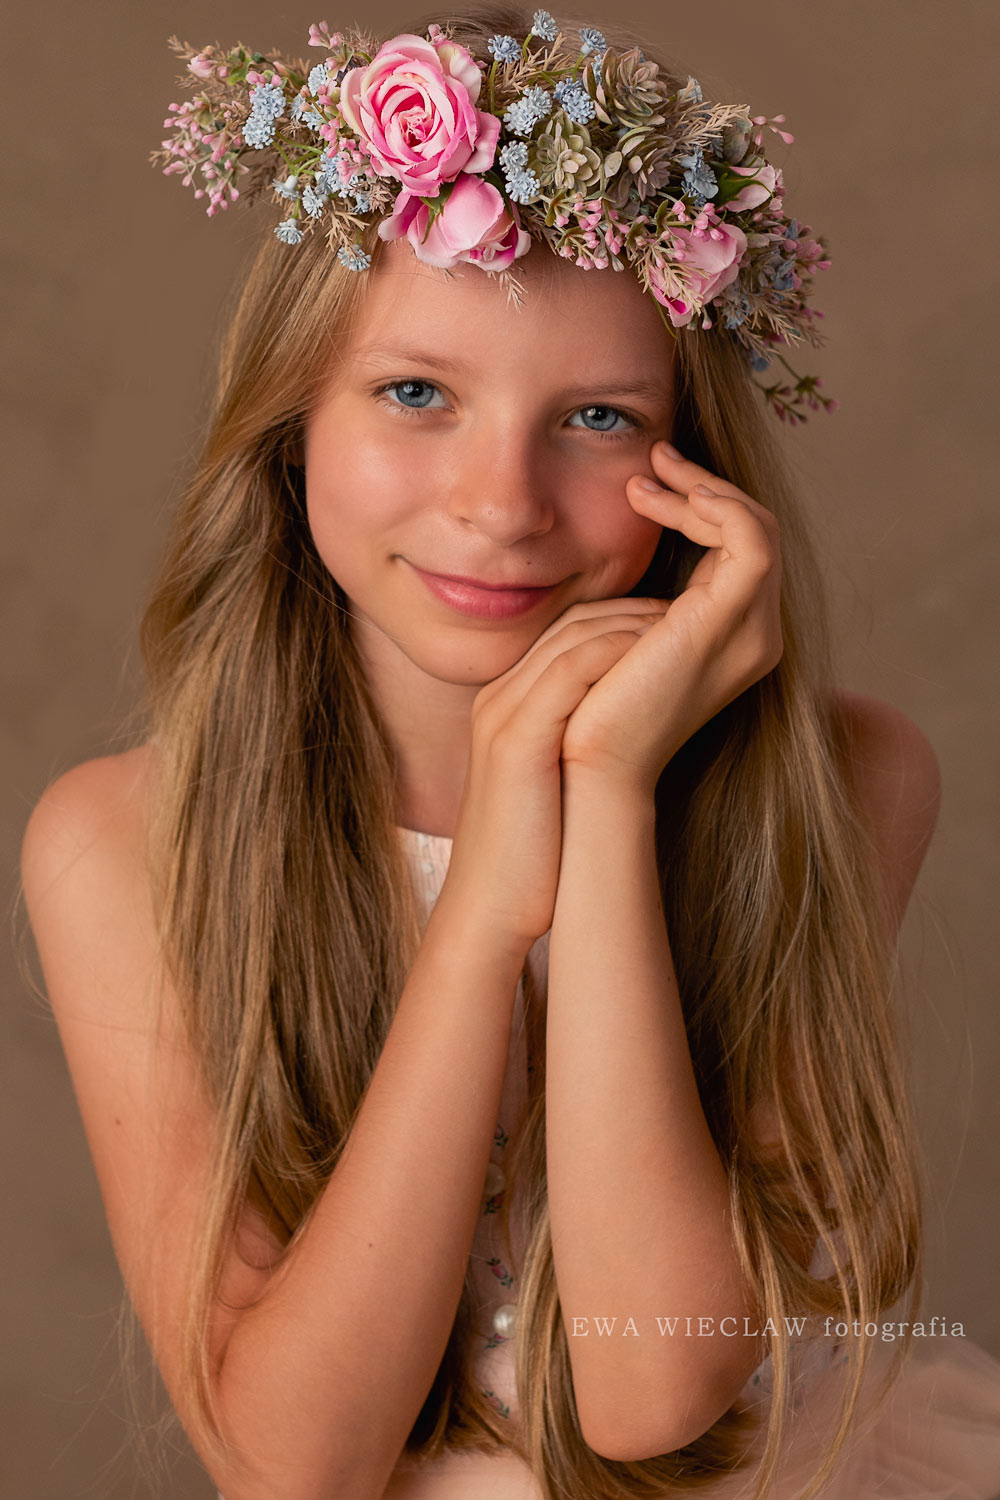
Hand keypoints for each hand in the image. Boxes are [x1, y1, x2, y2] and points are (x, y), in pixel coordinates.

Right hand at [437, 598, 668, 957]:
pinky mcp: (518, 737)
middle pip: (571, 624)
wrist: (490, 911)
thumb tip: (635, 731)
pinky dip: (622, 652)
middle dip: (637, 610)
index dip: (625, 620)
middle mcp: (498, 698)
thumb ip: (580, 746)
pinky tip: (667, 653)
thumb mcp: (555, 786)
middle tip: (696, 610)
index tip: (680, 625)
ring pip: (575, 637)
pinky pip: (574, 669)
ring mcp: (503, 714)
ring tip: (691, 623)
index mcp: (505, 706)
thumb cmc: (533, 858)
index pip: (566, 635)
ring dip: (638, 623)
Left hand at [559, 441, 783, 793]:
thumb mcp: (621, 637)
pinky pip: (750, 540)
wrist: (591, 763)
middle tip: (653, 461)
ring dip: (703, 490)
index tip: (647, 483)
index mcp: (733, 638)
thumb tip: (621, 559)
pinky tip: (664, 498)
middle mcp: (756, 634)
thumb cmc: (590, 708)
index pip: (739, 550)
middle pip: (753, 532)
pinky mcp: (730, 623)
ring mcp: (751, 631)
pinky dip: (716, 507)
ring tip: (649, 476)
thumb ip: (638, 602)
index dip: (700, 507)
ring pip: (756, 528)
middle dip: (704, 488)